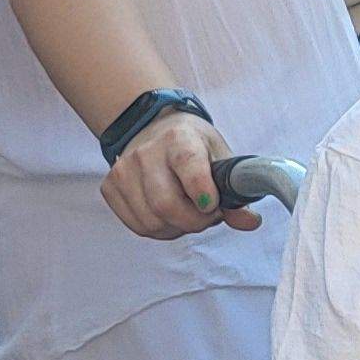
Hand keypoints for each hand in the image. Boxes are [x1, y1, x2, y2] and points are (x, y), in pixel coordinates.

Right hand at [102, 104, 249, 240]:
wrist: (155, 129)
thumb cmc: (194, 145)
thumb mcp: (221, 158)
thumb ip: (236, 192)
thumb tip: (250, 222)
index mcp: (179, 138)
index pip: (188, 166)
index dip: (203, 192)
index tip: (213, 205)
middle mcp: (146, 152)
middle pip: (166, 204)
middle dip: (195, 221)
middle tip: (209, 216)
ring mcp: (123, 170)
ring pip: (152, 221)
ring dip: (178, 228)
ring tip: (190, 214)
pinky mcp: (109, 187)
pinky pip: (137, 225)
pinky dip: (159, 229)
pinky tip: (170, 216)